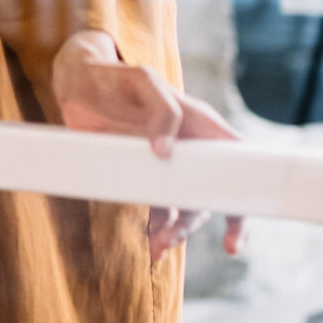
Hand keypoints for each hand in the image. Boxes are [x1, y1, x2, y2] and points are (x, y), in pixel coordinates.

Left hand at [50, 31, 244, 258]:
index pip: (238, 159)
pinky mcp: (144, 173)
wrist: (76, 85)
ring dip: (178, 229)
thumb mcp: (141, 81)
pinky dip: (160, 227)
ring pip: (187, 205)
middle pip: (212, 191)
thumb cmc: (113, 77)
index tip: (239, 222)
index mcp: (200, 124)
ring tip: (159, 245)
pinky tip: (152, 244)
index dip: (246, 191)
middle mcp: (189, 147)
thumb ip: (162, 110)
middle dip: (201, 220)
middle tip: (176, 238)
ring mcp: (168, 163)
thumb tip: (166, 152)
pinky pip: (160, 206)